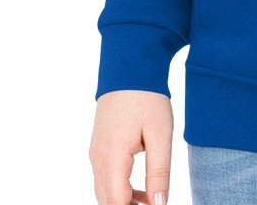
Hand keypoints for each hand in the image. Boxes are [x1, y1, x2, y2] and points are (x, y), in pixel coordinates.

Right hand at [89, 89, 172, 204]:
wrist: (129, 67)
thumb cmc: (147, 97)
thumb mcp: (160, 134)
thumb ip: (159, 172)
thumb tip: (159, 204)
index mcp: (111, 158)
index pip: (117, 203)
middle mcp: (97, 159)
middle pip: (107, 201)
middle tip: (154, 203)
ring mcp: (95, 153)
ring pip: (105, 192)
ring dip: (124, 202)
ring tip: (152, 200)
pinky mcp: (99, 147)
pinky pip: (106, 178)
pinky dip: (120, 189)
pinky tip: (142, 189)